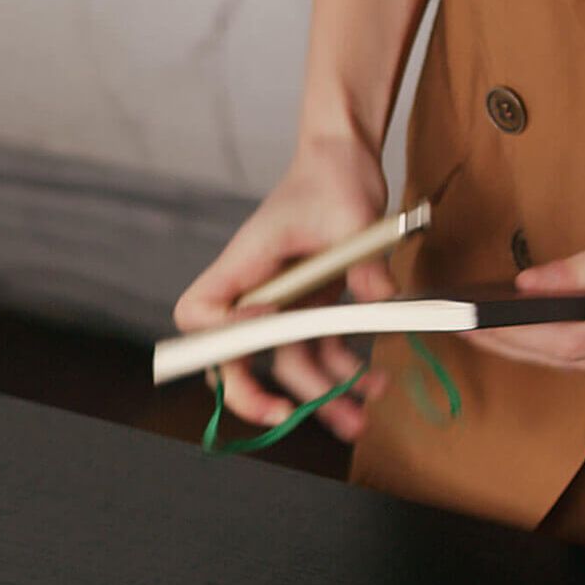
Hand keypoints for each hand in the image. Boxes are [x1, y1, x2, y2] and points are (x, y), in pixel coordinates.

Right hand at [173, 138, 392, 441]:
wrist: (344, 163)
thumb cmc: (332, 178)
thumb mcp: (352, 215)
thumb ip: (364, 263)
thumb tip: (382, 299)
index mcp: (246, 265)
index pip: (201, 314)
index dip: (223, 336)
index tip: (261, 337)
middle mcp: (255, 293)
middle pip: (231, 359)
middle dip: (254, 396)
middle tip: (285, 418)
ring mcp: (281, 307)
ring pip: (284, 367)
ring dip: (319, 398)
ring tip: (358, 421)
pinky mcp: (308, 312)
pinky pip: (318, 356)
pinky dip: (343, 374)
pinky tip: (373, 382)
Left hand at [463, 234, 584, 370]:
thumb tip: (529, 283)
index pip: (569, 343)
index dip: (520, 333)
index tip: (484, 320)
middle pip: (561, 359)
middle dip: (508, 345)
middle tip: (465, 329)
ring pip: (570, 363)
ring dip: (524, 349)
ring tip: (483, 331)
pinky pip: (582, 354)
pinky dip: (548, 342)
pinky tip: (522, 329)